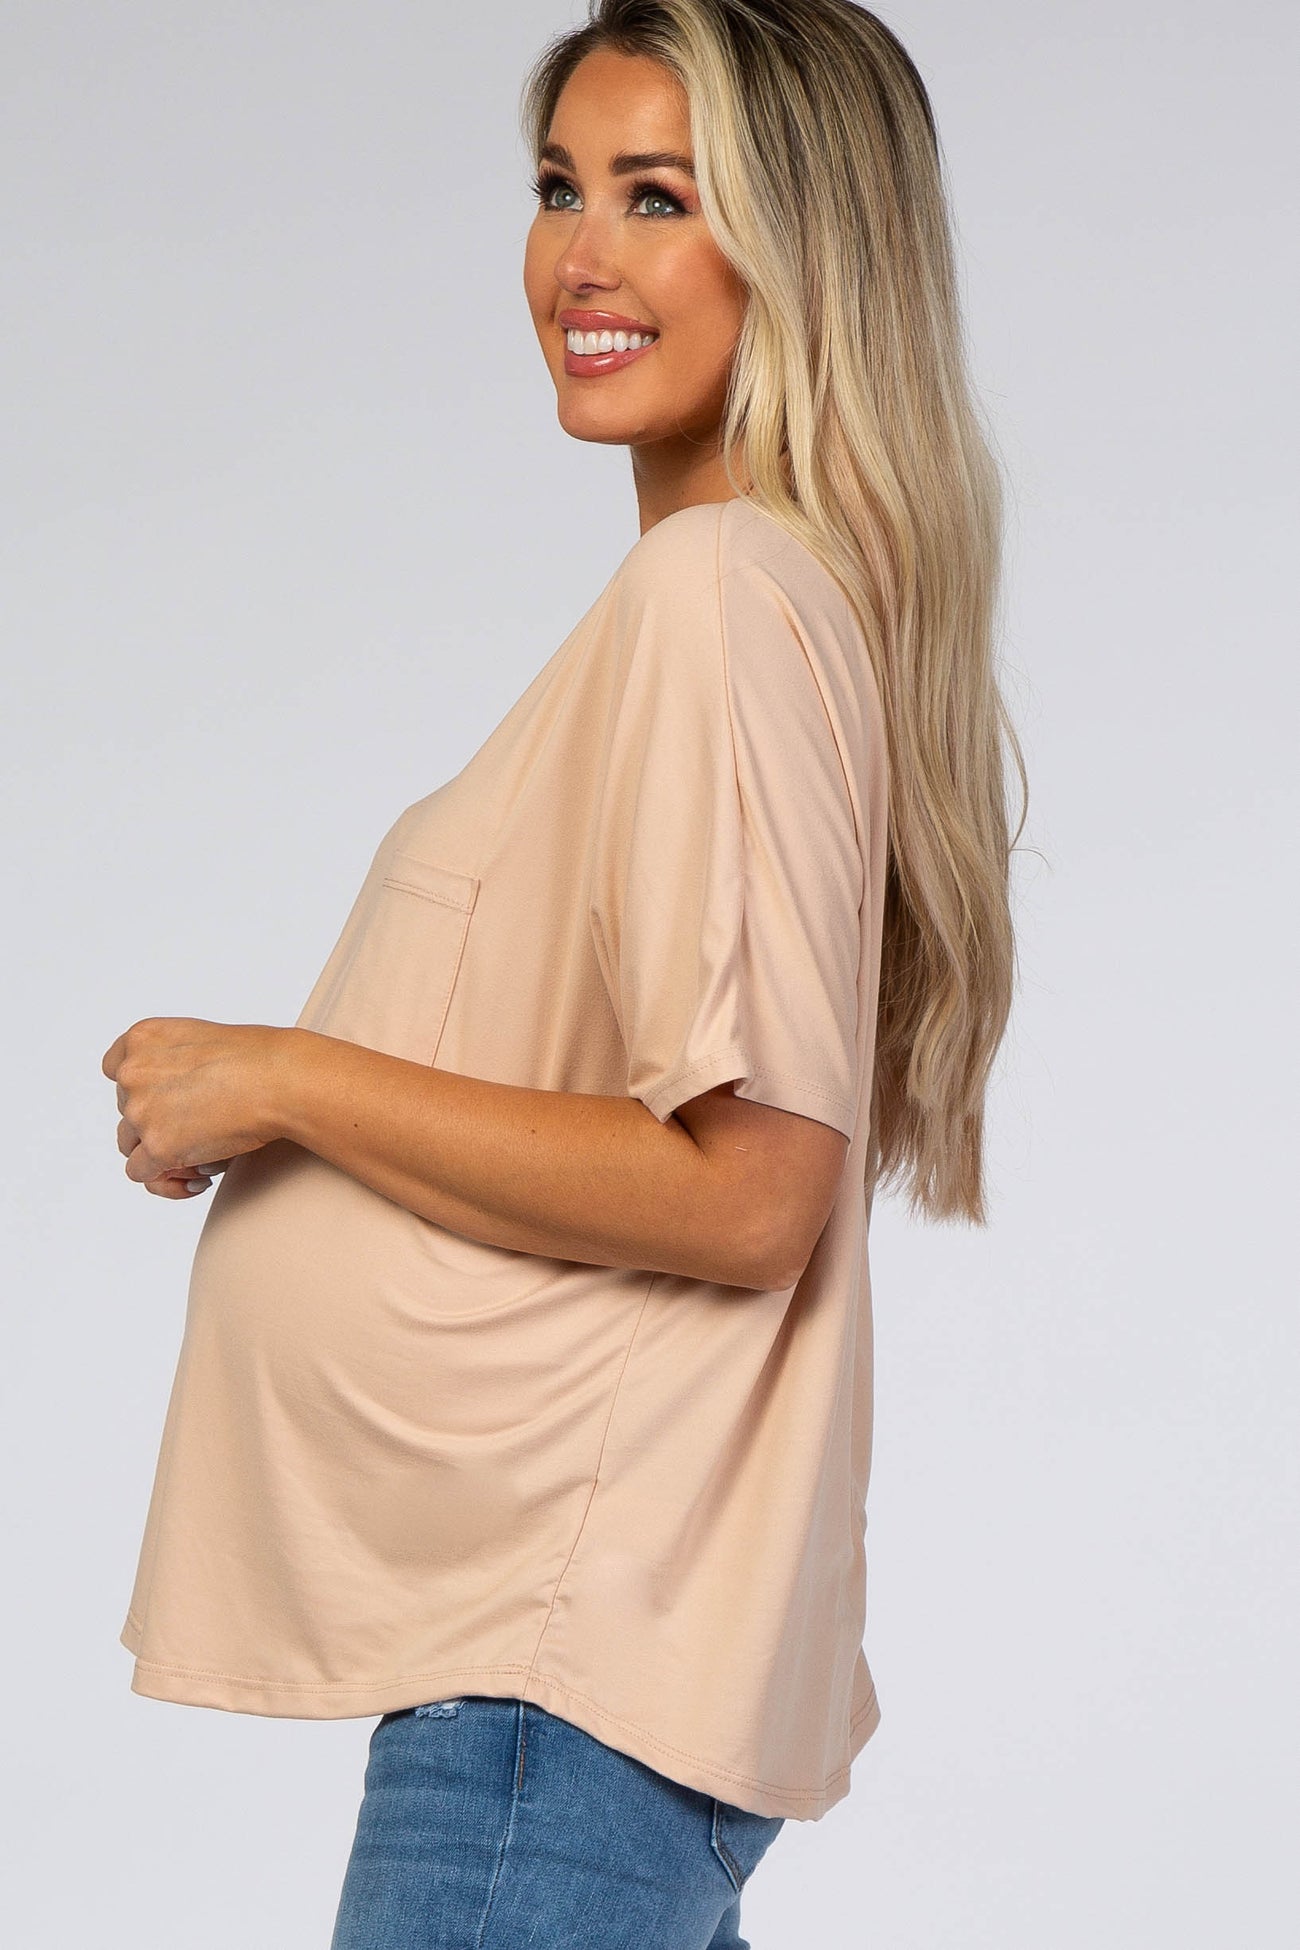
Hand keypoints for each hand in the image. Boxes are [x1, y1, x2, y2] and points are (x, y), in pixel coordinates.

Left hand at [102, 1017, 289, 1199]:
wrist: (280, 1079)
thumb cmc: (260, 1057)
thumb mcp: (202, 1039)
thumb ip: (174, 1060)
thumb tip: (173, 1098)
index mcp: (142, 1038)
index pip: (115, 1069)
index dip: (140, 1089)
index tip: (164, 1100)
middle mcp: (133, 1072)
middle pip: (127, 1109)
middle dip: (158, 1123)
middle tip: (199, 1132)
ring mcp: (141, 1111)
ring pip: (130, 1144)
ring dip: (159, 1153)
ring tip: (200, 1160)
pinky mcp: (158, 1148)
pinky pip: (142, 1173)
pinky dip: (167, 1181)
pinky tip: (199, 1179)